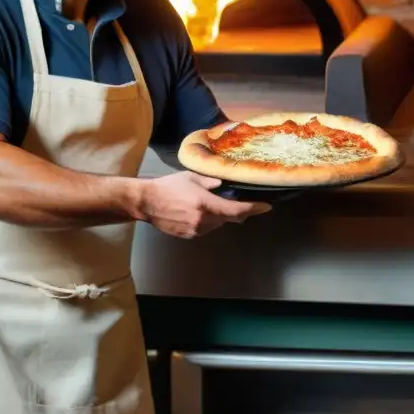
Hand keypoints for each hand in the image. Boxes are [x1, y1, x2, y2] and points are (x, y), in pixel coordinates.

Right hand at [137, 171, 271, 238]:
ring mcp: (196, 230)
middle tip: (226, 200)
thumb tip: (223, 185)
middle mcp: (203, 220)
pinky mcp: (189, 236)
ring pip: (216, 224)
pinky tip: (192, 211)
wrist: (147, 202)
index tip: (265, 207)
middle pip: (227, 218)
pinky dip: (205, 221)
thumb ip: (210, 182)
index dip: (252, 209)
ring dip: (216, 216)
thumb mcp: (191, 177)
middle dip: (231, 210)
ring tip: (200, 203)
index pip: (236, 210)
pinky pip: (204, 228)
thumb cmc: (168, 186)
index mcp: (205, 203)